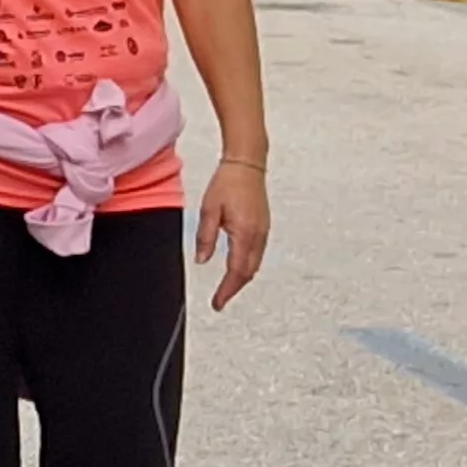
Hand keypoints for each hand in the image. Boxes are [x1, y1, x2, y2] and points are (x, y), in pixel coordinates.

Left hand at [195, 160, 269, 310]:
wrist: (247, 163)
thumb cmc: (228, 182)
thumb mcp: (209, 210)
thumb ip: (205, 238)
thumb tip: (202, 260)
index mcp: (245, 234)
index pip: (236, 271)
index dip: (227, 290)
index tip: (217, 303)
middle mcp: (258, 236)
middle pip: (248, 272)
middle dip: (234, 288)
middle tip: (220, 300)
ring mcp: (264, 231)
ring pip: (255, 264)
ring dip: (242, 278)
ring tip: (227, 288)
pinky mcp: (264, 226)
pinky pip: (258, 253)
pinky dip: (248, 265)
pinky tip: (238, 267)